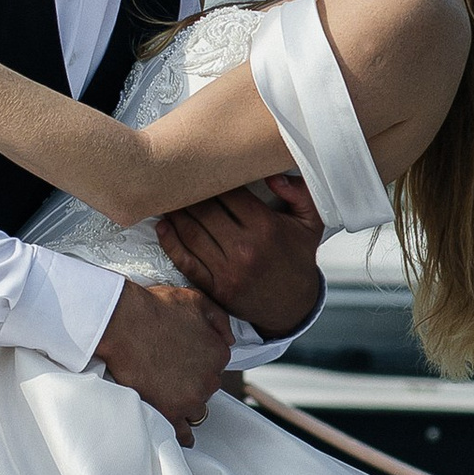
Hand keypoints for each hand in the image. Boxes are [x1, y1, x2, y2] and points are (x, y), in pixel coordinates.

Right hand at [93, 277, 232, 441]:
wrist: (122, 323)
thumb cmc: (154, 309)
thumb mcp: (196, 300)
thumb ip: (220, 320)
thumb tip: (230, 339)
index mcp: (219, 353)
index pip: (217, 365)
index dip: (200, 362)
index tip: (187, 360)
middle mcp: (210, 379)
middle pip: (207, 388)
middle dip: (193, 382)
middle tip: (173, 373)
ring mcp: (190, 399)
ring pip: (197, 409)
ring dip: (186, 404)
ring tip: (171, 397)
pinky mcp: (169, 413)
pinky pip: (183, 433)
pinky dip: (183, 434)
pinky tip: (181, 433)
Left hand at [156, 173, 323, 340]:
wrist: (294, 305)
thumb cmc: (298, 258)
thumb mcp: (310, 222)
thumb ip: (298, 192)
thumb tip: (271, 175)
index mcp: (266, 227)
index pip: (229, 193)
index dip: (213, 178)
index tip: (203, 169)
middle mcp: (244, 248)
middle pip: (204, 211)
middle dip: (188, 193)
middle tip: (177, 179)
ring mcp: (227, 270)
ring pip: (190, 233)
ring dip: (175, 213)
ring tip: (166, 198)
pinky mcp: (214, 287)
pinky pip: (185, 261)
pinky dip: (170, 242)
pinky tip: (163, 227)